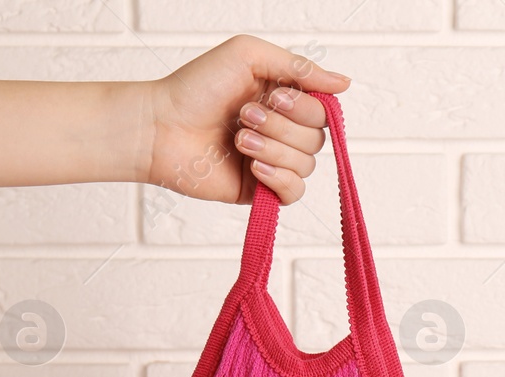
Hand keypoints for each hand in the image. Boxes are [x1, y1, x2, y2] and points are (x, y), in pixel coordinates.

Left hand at [146, 35, 350, 205]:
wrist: (160, 127)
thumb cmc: (196, 88)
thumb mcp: (249, 56)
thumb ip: (300, 67)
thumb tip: (344, 83)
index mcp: (283, 100)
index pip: (323, 111)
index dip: (304, 107)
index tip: (273, 96)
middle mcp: (282, 131)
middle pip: (318, 139)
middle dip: (282, 127)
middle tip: (244, 116)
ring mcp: (273, 161)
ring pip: (306, 165)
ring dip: (272, 149)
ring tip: (238, 140)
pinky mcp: (260, 190)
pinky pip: (295, 192)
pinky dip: (278, 178)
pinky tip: (252, 167)